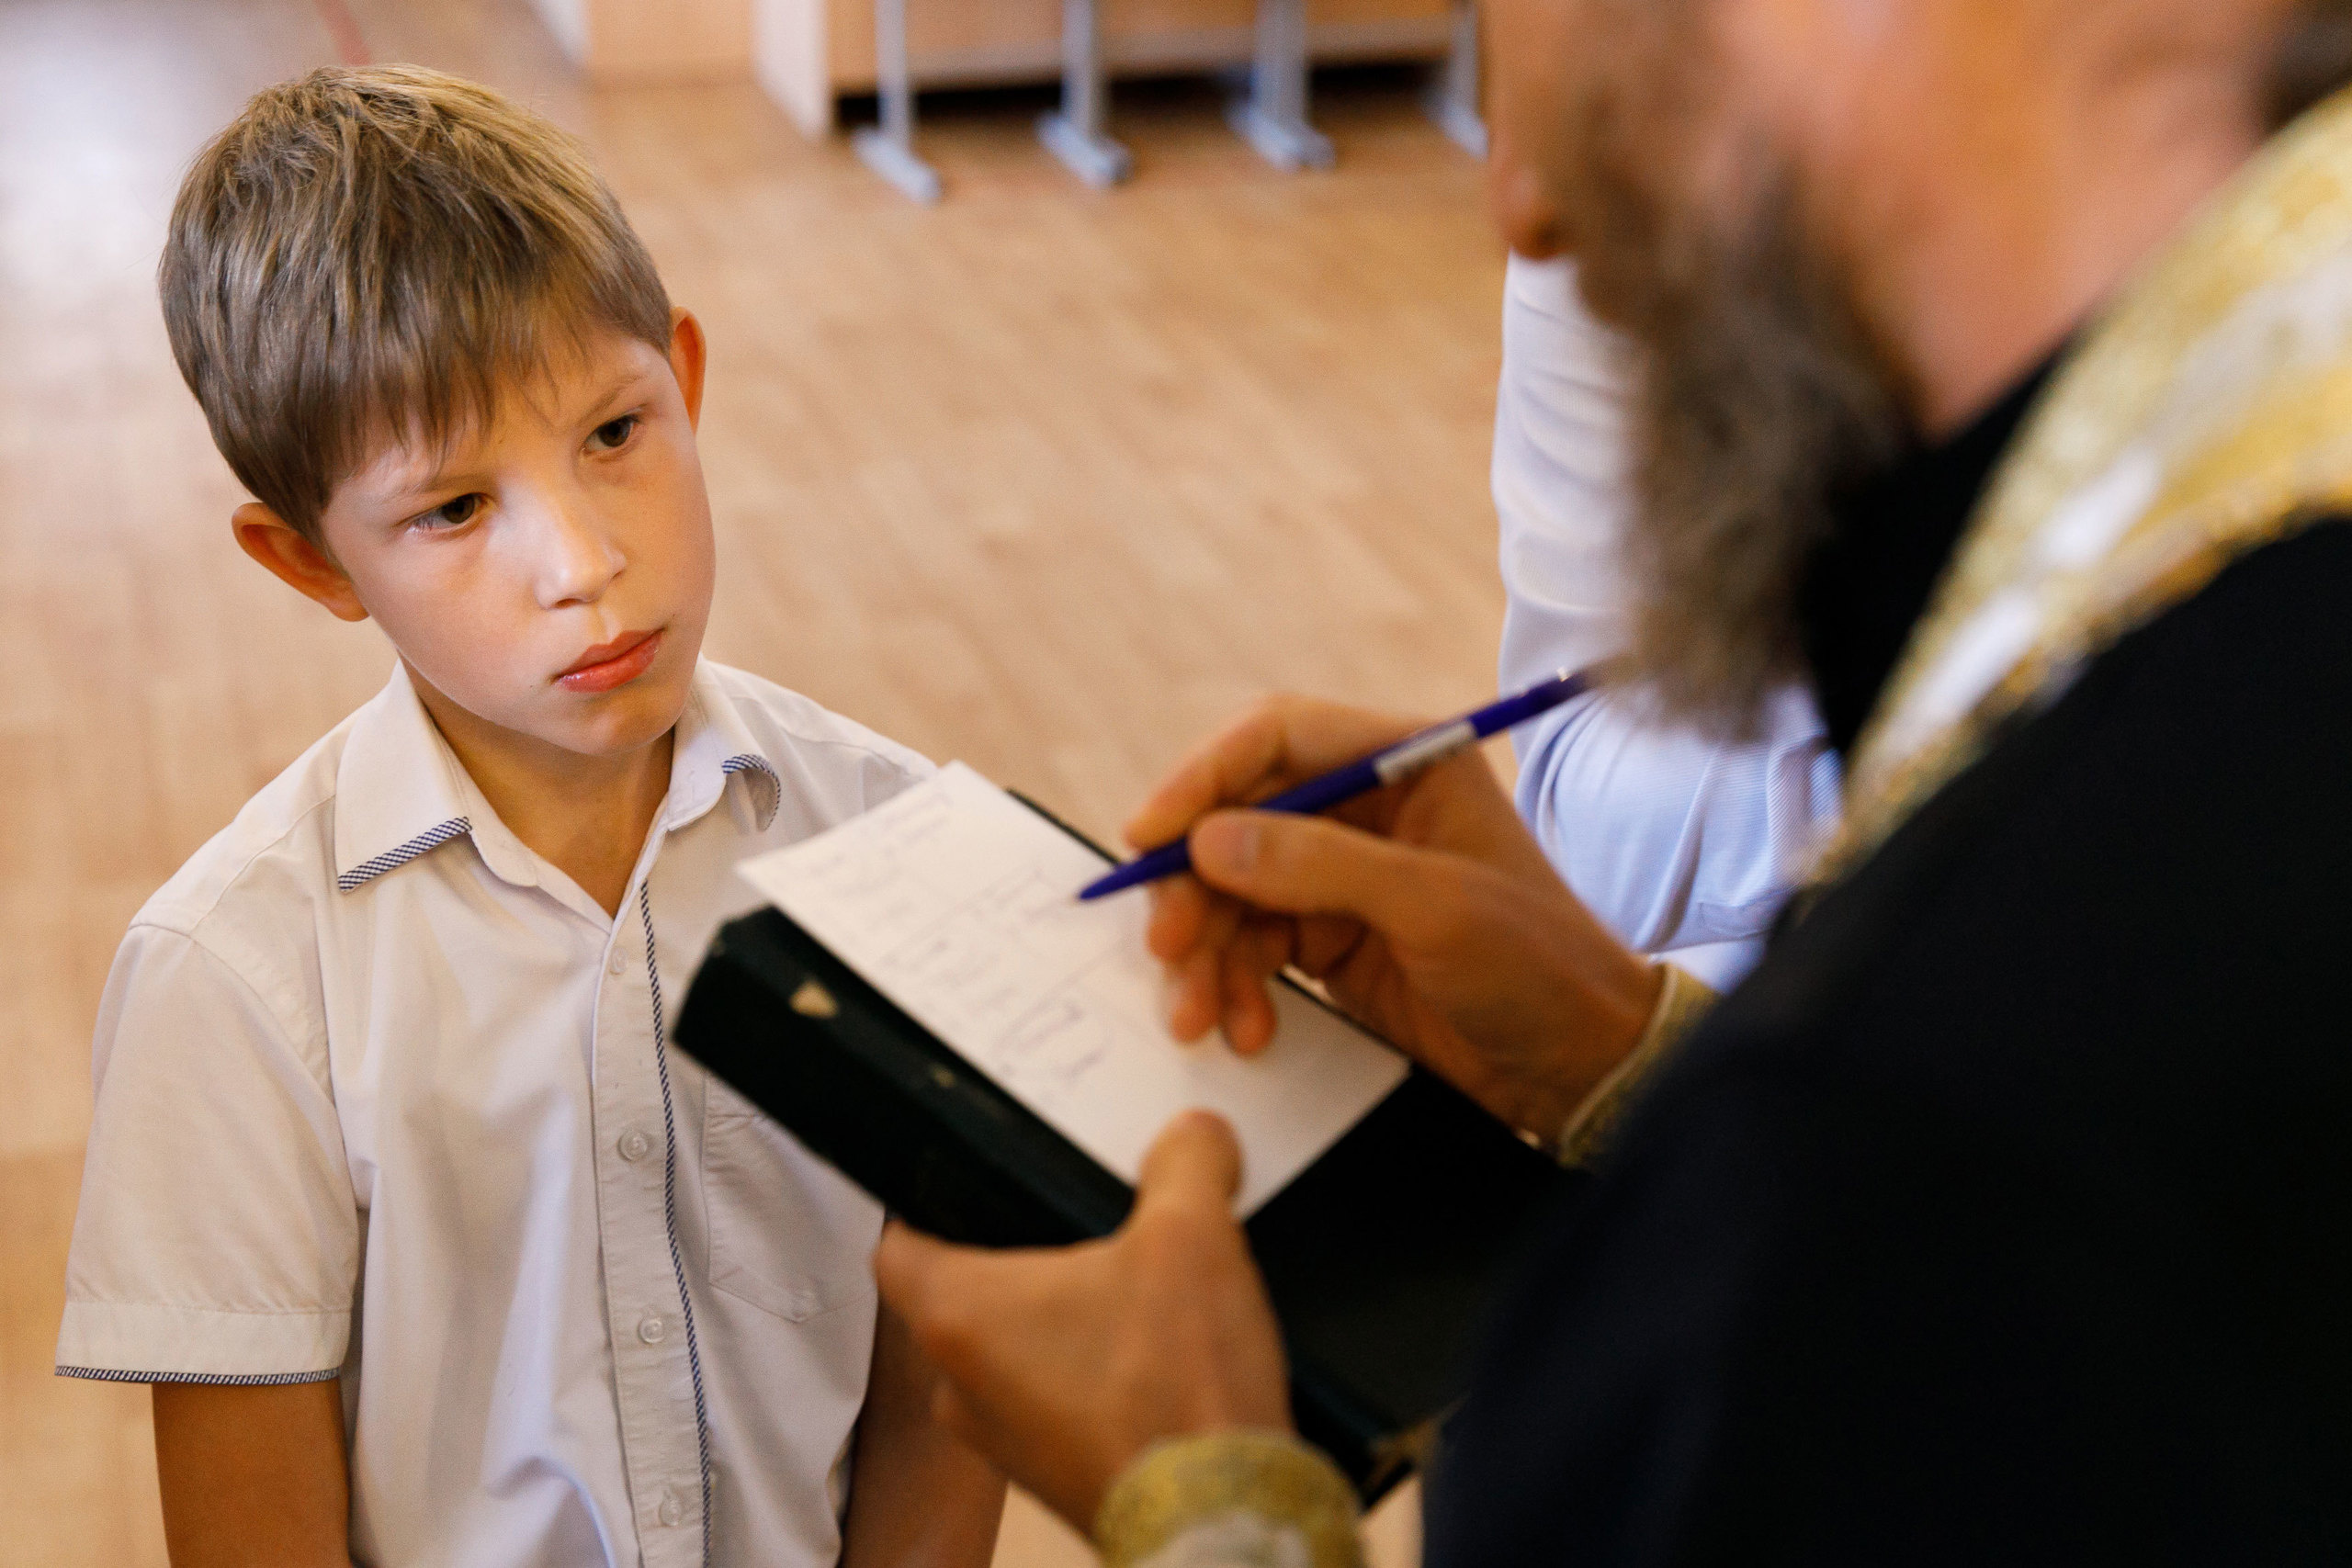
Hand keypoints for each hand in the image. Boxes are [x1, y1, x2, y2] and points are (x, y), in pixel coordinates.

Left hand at [873, 1113, 1289, 1532]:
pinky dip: (1087, 1378)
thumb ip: (1186, 1162)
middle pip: (961, 1300)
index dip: (923, 1206)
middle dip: (1021, 1264)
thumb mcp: (1192, 1235)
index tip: (960, 1186)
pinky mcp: (1053, 1475)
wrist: (1220, 1517)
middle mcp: (962, 1385)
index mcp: (961, 1314)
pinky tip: (1153, 1359)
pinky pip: (1049, 1406)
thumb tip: (1193, 1136)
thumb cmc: (1177, 1389)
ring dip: (1058, 1325)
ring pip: (1007, 1358)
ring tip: (1131, 1294)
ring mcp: (1004, 1443)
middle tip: (1078, 1230)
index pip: (896, 1246)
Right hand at [1129, 695, 1659, 1139]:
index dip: (1203, 777)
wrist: (1579, 1066)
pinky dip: (1234, 986)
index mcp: (1406, 762)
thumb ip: (1318, 866)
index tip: (1149, 836)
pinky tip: (1246, 1028)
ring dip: (1207, 952)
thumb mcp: (1433, 907)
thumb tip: (1209, 840)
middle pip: (1237, 818)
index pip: (1276, 736)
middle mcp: (1366, 808)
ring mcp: (1344, 875)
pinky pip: (1252, 948)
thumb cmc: (1538, 966)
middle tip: (1170, 945)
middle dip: (1195, 885)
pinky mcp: (1331, 940)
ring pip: (1233, 891)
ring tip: (1200, 1014)